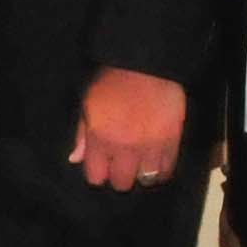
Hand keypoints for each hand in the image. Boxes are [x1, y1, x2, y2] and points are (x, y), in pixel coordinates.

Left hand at [68, 70, 188, 193]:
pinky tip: (156, 162)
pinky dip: (161, 170)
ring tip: (140, 162)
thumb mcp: (88, 103)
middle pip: (121, 183)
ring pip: (145, 179)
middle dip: (119, 176)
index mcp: (100, 138)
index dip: (98, 173)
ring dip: (141, 173)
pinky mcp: (171, 141)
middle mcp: (124, 147)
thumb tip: (75, 159)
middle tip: (122, 164)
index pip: (96, 176)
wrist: (147, 64)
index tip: (102, 166)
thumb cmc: (112, 80)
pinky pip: (166, 169)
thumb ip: (82, 134)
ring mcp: (150, 146)